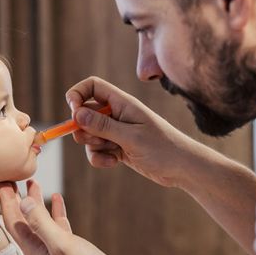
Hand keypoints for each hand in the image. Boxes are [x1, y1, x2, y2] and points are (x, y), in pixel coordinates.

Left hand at [0, 180, 137, 254]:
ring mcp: (55, 250)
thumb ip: (41, 223)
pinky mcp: (70, 249)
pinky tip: (58, 198)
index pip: (13, 221)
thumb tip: (22, 201)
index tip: (2, 179)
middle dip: (15, 199)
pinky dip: (55, 211)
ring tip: (33, 182)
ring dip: (35, 202)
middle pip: (22, 220)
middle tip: (10, 177)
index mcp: (33, 250)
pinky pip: (57, 225)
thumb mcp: (61, 244)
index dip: (6, 200)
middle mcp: (40, 250)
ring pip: (40, 221)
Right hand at [65, 76, 197, 187]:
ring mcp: (117, 131)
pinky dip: (100, 158)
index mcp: (122, 103)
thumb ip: (103, 125)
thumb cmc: (163, 148)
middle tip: (99, 139)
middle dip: (84, 129)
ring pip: (89, 135)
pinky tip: (115, 162)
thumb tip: (76, 113)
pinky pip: (97, 150)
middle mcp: (117, 114)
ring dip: (93, 147)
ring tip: (112, 153)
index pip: (92, 86)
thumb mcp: (131, 137)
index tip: (73, 111)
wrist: (182, 167)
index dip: (77, 94)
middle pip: (85, 113)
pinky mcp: (118, 147)